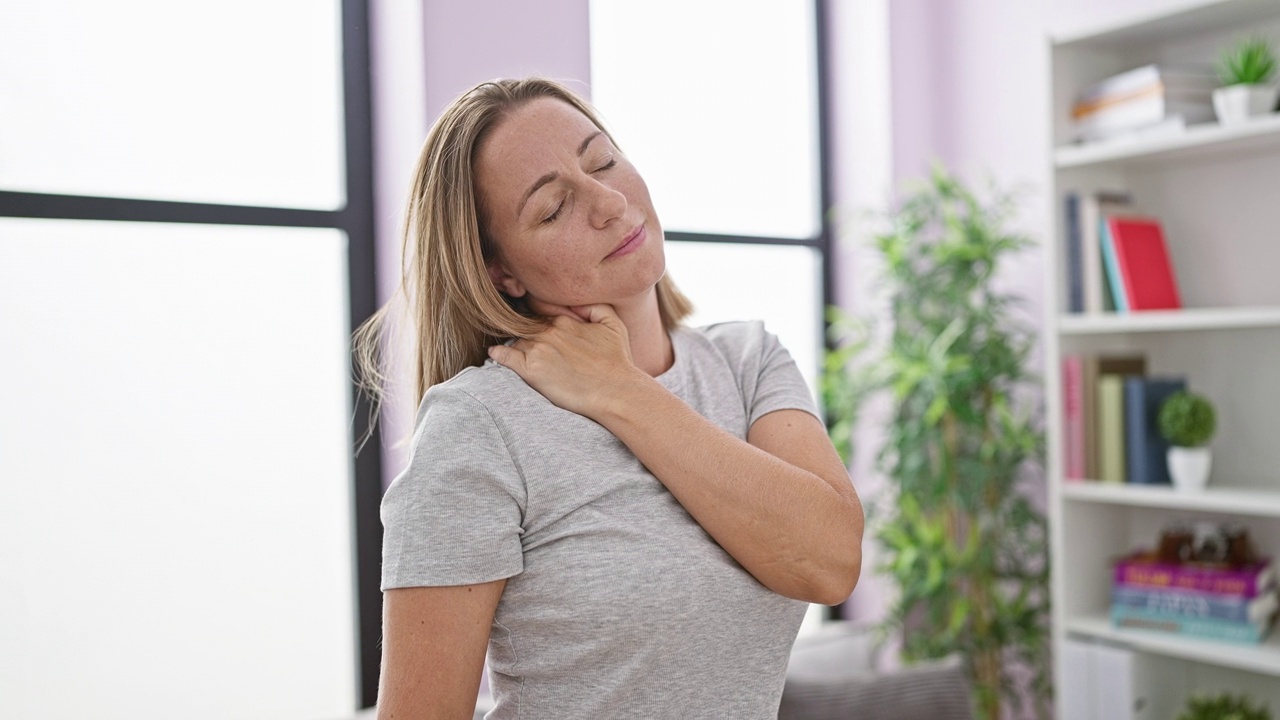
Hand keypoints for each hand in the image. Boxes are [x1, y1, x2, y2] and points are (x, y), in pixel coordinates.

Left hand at [488, 302, 642, 417]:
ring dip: (513, 342)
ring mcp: (539, 349)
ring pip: (516, 339)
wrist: (615, 392)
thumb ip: (594, 305)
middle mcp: (550, 331)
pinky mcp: (531, 370)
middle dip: (522, 328)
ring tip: (511, 348)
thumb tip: (573, 301)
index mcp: (565, 319)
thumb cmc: (617, 361)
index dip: (534, 312)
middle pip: (525, 324)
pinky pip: (505, 356)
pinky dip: (499, 354)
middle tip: (516, 333)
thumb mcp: (614, 323)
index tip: (532, 319)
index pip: (539, 307)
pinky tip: (496, 354)